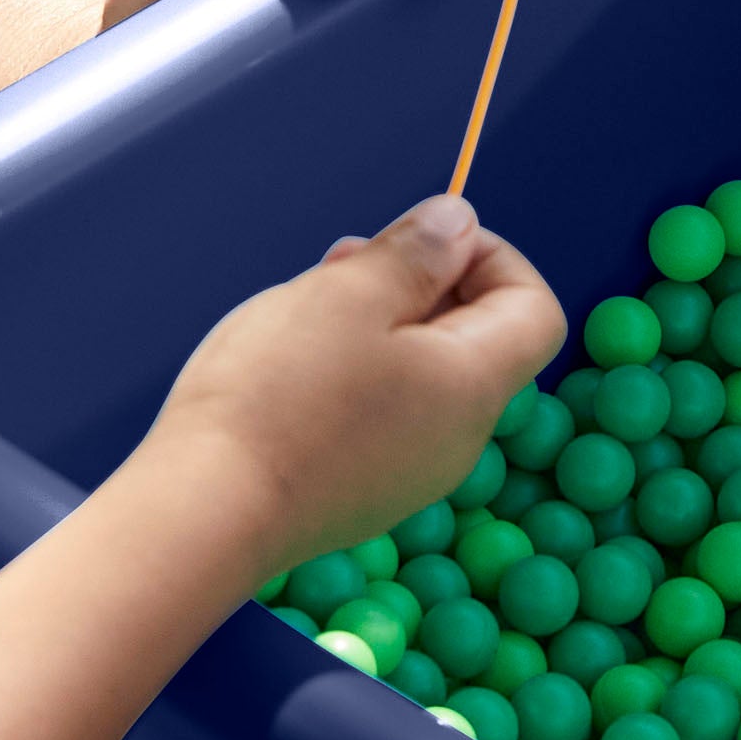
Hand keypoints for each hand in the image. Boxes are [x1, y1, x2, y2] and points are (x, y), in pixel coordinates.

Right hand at [153, 196, 568, 579]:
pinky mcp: (361, 494)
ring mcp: (410, 475)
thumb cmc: (279, 396)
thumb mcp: (352, 294)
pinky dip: (355, 372)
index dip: (490, 256)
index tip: (419, 241)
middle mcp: (459, 440)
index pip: (534, 308)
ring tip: (308, 303)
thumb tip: (460, 224)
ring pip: (421, 373)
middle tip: (345, 260)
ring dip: (379, 322)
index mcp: (474, 386)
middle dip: (421, 281)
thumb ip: (417, 253)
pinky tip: (292, 364)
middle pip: (475, 337)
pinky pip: (383, 414)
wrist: (206, 515)